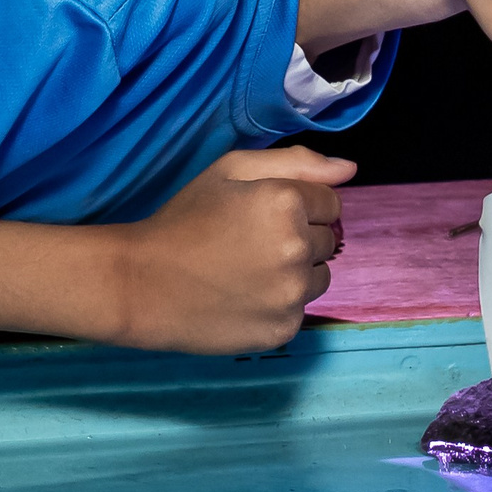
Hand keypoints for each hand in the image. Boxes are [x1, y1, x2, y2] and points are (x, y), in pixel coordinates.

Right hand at [105, 146, 357, 352]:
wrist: (141, 283)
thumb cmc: (184, 220)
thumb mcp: (230, 170)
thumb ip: (296, 162)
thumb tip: (350, 170)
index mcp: (286, 202)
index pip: (331, 202)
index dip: (298, 205)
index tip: (264, 214)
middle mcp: (297, 249)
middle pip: (327, 240)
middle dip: (299, 237)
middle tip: (251, 243)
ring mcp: (292, 294)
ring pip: (320, 277)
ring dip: (296, 272)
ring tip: (250, 271)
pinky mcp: (283, 329)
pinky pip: (300, 310)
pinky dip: (280, 304)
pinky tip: (244, 297)